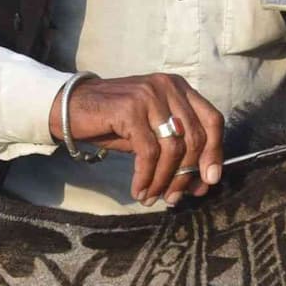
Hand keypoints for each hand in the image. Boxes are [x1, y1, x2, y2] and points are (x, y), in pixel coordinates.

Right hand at [62, 72, 223, 204]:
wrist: (70, 108)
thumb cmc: (113, 123)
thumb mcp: (151, 133)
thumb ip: (177, 151)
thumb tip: (201, 184)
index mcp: (179, 88)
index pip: (212, 120)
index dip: (215, 152)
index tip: (209, 181)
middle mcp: (168, 87)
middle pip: (195, 138)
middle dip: (186, 175)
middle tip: (175, 198)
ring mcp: (149, 95)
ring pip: (172, 149)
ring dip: (164, 180)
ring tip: (153, 197)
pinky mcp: (130, 109)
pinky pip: (148, 153)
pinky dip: (146, 177)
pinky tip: (138, 191)